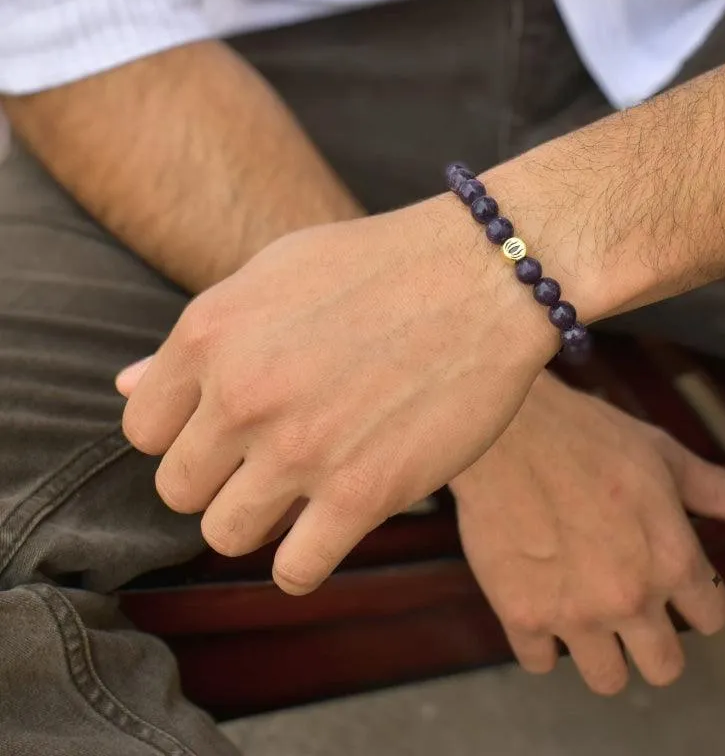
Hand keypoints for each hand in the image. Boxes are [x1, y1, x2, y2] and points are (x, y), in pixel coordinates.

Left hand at [118, 196, 554, 594]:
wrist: (484, 276)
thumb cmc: (382, 266)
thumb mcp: (276, 272)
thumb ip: (203, 337)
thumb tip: (126, 387)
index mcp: (211, 334)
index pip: (143, 431)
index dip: (185, 434)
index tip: (229, 429)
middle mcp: (242, 394)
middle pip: (180, 490)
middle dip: (221, 478)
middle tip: (274, 456)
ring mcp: (301, 449)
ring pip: (227, 535)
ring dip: (262, 520)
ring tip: (306, 488)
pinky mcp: (362, 492)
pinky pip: (295, 571)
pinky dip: (305, 560)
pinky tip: (332, 523)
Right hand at [451, 371, 724, 694]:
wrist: (508, 428)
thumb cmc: (589, 435)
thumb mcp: (664, 455)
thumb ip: (721, 490)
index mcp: (673, 560)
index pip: (712, 617)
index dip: (698, 598)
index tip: (677, 584)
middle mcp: (630, 599)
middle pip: (665, 667)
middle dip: (655, 640)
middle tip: (632, 605)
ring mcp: (575, 614)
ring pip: (607, 679)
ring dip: (602, 651)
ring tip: (588, 609)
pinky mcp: (522, 615)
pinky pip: (539, 662)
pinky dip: (542, 639)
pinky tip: (542, 600)